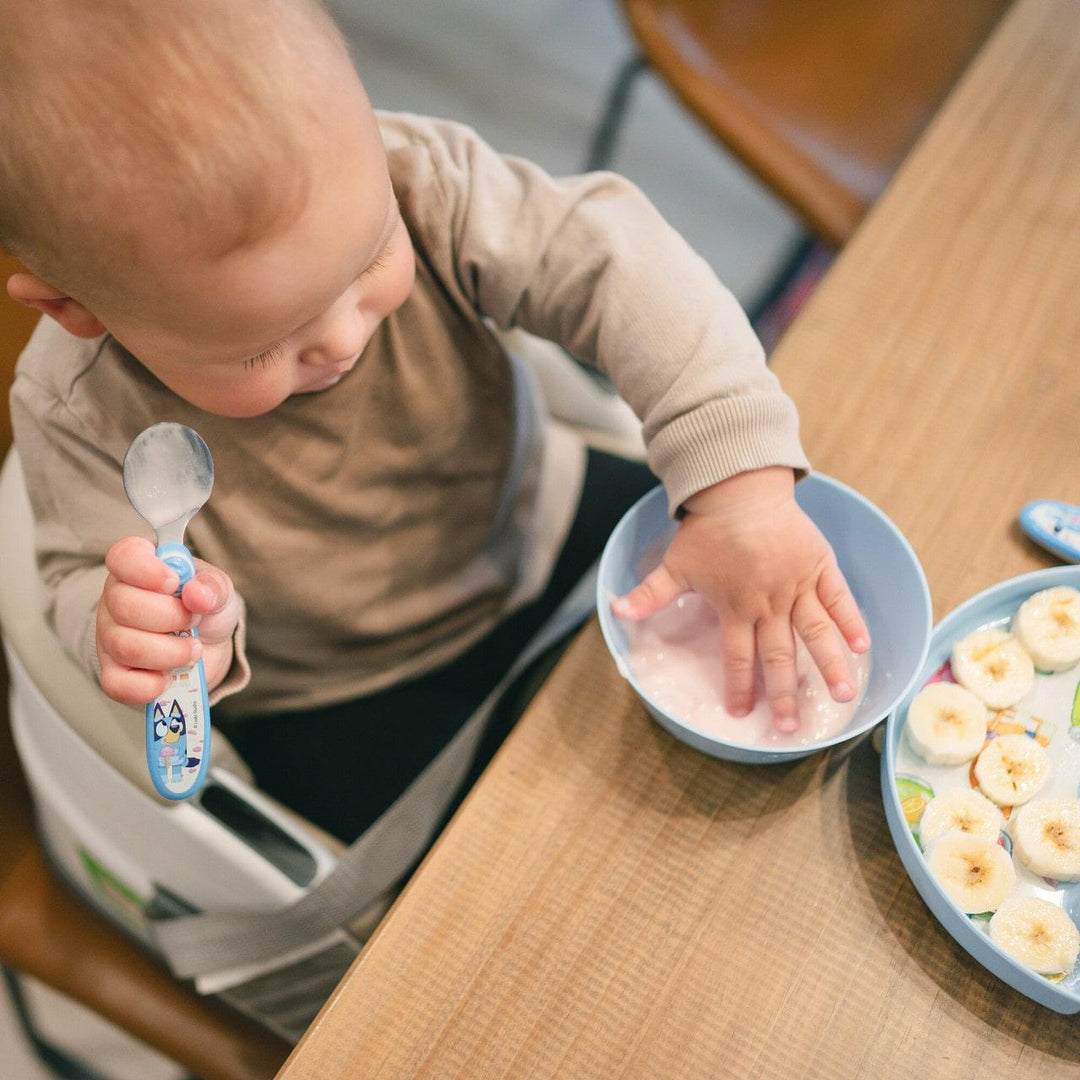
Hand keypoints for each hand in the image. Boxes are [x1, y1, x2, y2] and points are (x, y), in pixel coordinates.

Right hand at [96, 536, 239, 705]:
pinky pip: (119, 685)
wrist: (208, 648)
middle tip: (193, 621)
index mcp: (138, 568)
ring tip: (192, 649)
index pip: (123, 556)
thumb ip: (212, 586)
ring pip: (126, 647)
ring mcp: (109, 639)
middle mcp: (115, 600)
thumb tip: (197, 594)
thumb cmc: (204, 609)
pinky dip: (153, 685)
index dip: (146, 569)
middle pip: (125, 606)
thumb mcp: (218, 590)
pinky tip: (170, 675)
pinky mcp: (113, 674)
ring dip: (171, 652)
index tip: (174, 582)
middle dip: (172, 618)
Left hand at [611, 467, 869, 731]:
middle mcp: (768, 602)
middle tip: (793, 728)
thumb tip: (614, 613)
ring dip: (830, 665)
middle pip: (778, 656)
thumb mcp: (674, 565)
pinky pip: (839, 597)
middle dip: (785, 694)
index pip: (737, 656)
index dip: (739, 687)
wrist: (738, 489)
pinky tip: (863, 646)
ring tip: (844, 696)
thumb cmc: (705, 530)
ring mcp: (797, 585)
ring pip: (816, 632)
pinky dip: (851, 620)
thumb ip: (649, 595)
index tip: (742, 713)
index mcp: (734, 607)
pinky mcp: (819, 565)